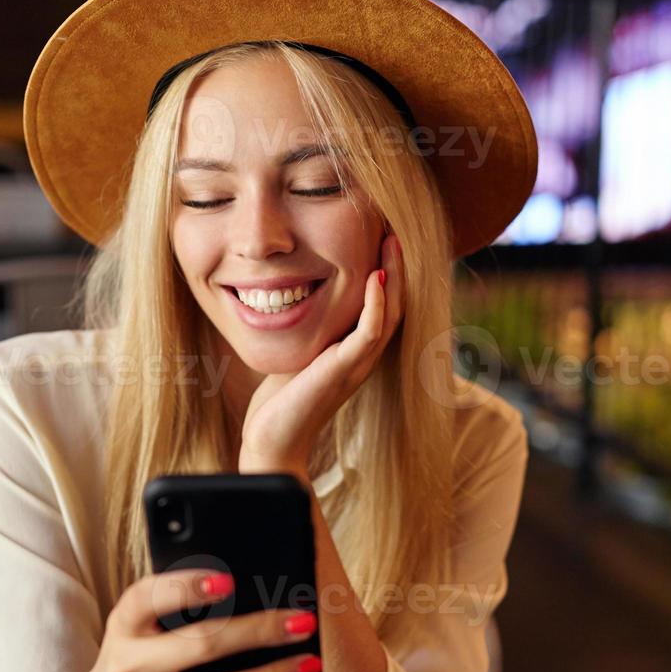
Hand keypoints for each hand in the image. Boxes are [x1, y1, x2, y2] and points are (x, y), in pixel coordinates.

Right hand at [59, 568, 321, 671]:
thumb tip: (252, 598)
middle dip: (259, 631)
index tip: (228, 581)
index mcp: (122, 626)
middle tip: (302, 621)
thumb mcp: (139, 630)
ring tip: (306, 663)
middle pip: (201, 644)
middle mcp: (125, 667)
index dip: (186, 586)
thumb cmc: (136, 661)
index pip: (147, 597)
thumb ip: (176, 612)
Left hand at [238, 231, 403, 476]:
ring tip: (392, 243)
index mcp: (356, 352)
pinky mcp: (344, 370)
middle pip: (395, 305)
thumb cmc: (280, 400)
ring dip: (393, 276)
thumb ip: (309, 328)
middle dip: (397, 267)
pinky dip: (375, 304)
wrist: (273, 440)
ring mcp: (358, 365)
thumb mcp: (298, 352)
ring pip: (389, 314)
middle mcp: (364, 357)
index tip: (380, 239)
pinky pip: (369, 332)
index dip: (387, 274)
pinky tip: (374, 278)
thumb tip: (296, 294)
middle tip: (393, 231)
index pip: (383, 307)